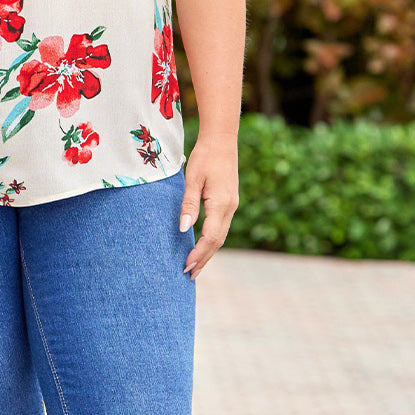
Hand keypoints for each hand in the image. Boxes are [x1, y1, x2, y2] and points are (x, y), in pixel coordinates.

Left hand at [179, 133, 239, 279]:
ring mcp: (231, 205)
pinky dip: (212, 241)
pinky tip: (203, 246)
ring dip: (208, 252)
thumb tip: (183, 228)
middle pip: (218, 241)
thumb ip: (188, 204)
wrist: (222, 140)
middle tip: (189, 275)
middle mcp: (230, 208)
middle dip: (204, 259)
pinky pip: (221, 227)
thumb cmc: (205, 156)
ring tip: (195, 266)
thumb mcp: (193, 179)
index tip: (186, 266)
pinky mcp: (229, 202)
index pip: (210, 237)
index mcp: (221, 203)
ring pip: (221, 236)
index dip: (198, 254)